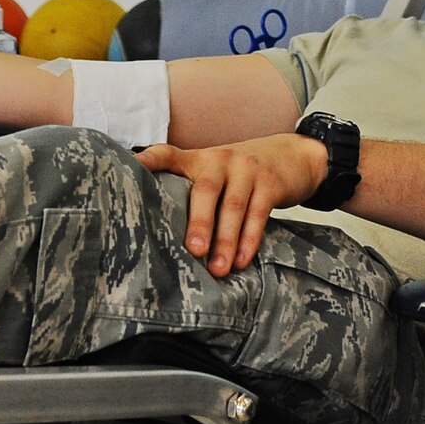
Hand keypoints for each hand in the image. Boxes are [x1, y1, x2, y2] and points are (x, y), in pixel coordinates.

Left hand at [137, 133, 327, 276]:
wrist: (293, 155)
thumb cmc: (238, 174)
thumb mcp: (213, 172)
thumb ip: (188, 190)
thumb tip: (158, 232)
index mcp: (197, 159)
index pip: (167, 154)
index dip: (149, 161)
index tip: (131, 168)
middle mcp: (219, 160)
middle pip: (206, 190)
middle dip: (199, 222)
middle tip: (192, 251)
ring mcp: (246, 170)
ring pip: (234, 207)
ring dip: (225, 241)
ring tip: (217, 270)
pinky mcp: (270, 184)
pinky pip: (259, 214)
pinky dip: (250, 240)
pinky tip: (242, 260)